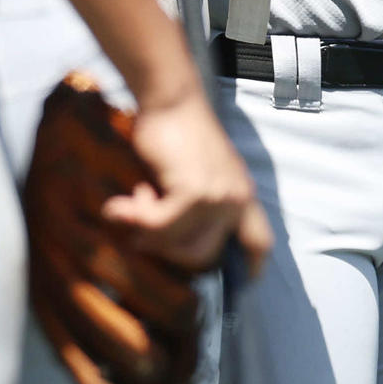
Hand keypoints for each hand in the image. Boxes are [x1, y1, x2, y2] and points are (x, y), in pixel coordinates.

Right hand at [105, 90, 272, 272]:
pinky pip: (159, 225)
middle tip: (143, 232)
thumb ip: (198, 203)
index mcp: (242, 194)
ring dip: (147, 230)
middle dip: (169, 252)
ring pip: (178, 245)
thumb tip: (169, 242)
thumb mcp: (201, 171)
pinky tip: (123, 202)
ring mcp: (218, 197)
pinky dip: (134, 217)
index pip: (259, 242)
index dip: (251, 268)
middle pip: (206, 256)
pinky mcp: (194, 192)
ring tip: (134, 202)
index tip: (243, 284)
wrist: (171, 99)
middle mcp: (236, 199)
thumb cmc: (179, 132)